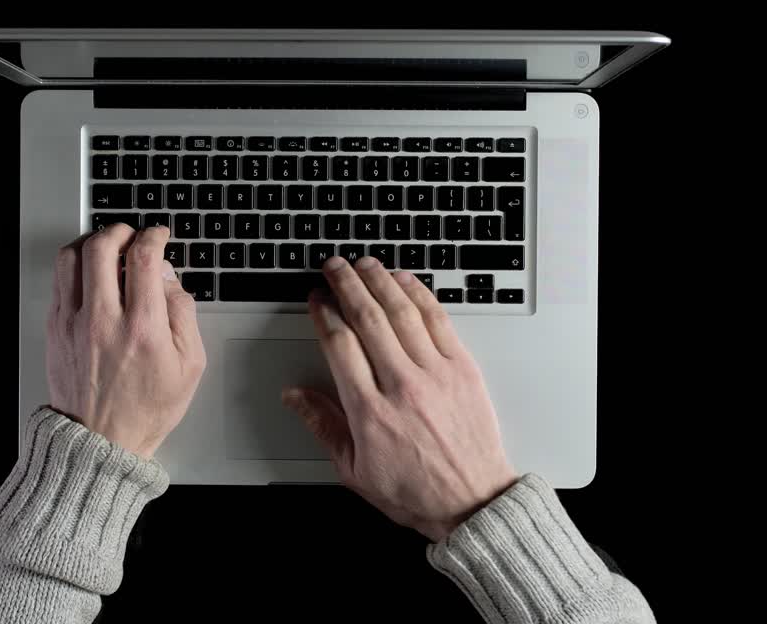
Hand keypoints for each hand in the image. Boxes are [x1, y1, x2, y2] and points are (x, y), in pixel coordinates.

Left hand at [47, 225, 205, 458]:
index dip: (154, 236)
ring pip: (72, 257)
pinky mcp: (55, 329)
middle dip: (122, 230)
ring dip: (92, 241)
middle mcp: (104, 321)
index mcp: (143, 329)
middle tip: (132, 235)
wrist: (101, 442)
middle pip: (103, 246)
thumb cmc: (146, 408)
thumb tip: (169, 278)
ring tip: (107, 247)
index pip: (144, 258)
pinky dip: (74, 265)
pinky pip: (58, 280)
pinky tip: (89, 271)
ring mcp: (74, 324)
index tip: (159, 236)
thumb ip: (184, 314)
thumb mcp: (190, 366)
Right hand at [284, 256, 518, 541]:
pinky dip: (419, 294)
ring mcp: (435, 374)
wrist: (472, 502)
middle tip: (333, 267)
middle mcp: (401, 386)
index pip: (339, 345)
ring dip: (380, 281)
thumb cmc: (415, 491)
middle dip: (346, 285)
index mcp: (369, 412)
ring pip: (402, 312)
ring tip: (364, 264)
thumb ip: (322, 425)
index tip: (315, 300)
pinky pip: (438, 320)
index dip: (323, 314)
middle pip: (367, 318)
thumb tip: (294, 395)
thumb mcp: (354, 469)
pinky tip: (404, 280)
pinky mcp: (463, 368)